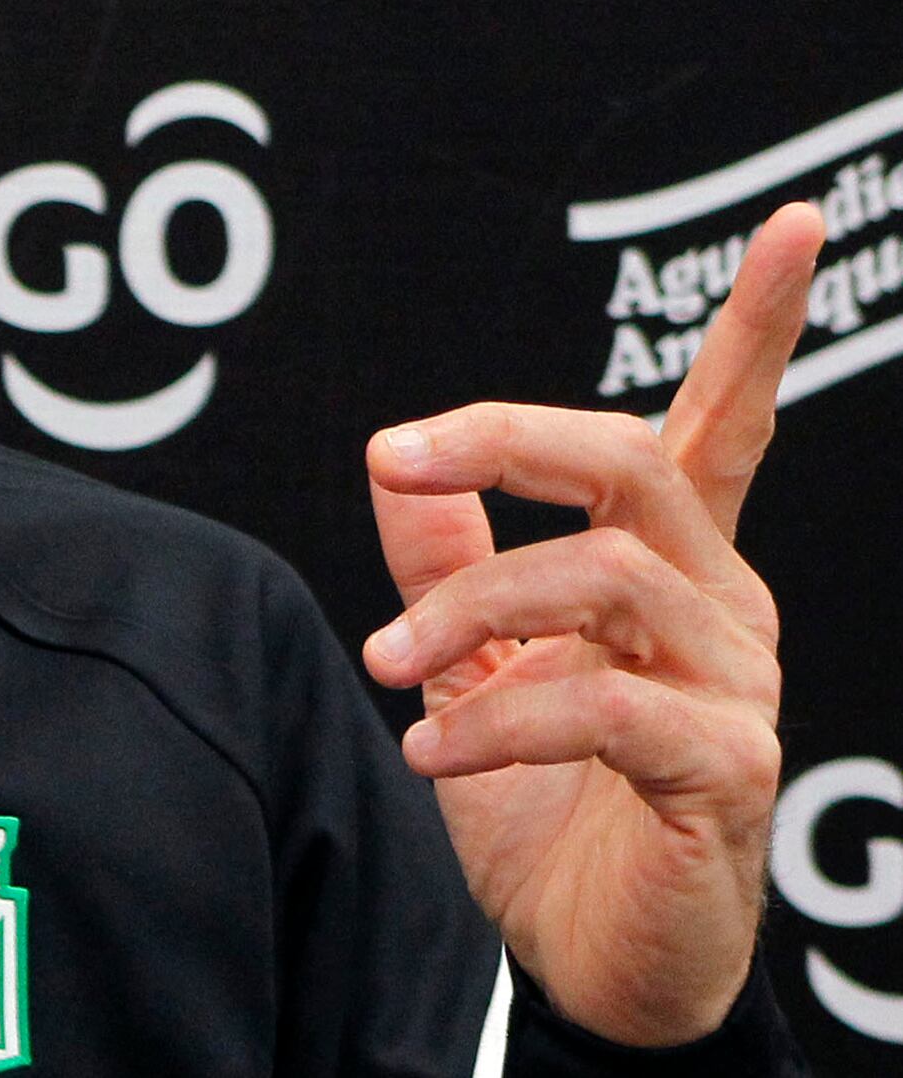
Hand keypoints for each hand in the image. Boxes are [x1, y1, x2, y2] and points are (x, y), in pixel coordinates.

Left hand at [361, 200, 824, 1043]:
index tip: (794, 223)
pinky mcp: (724, 774)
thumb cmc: (542, 801)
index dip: (761, 324)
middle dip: (504, 440)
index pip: (725, 422)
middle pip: (632, 461)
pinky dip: (497, 717)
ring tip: (387, 665)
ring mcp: (735, 687)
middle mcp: (723, 605)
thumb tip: (391, 457)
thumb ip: (447, 557)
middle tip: (397, 459)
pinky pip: (605, 705)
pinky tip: (430, 751)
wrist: (588, 958)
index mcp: (674, 562)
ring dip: (466, 610)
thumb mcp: (477, 660)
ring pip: (603, 578)